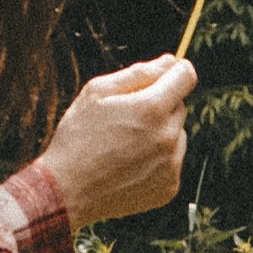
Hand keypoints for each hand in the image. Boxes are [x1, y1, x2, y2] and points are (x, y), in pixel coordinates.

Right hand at [39, 54, 195, 228]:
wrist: (67, 191)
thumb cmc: (78, 137)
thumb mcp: (97, 93)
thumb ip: (138, 73)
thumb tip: (170, 61)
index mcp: (151, 108)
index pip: (186, 76)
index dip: (174, 71)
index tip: (163, 76)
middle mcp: (168, 137)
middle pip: (180, 106)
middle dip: (159, 105)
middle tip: (126, 119)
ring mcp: (171, 165)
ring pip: (177, 135)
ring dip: (160, 133)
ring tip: (125, 145)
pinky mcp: (170, 186)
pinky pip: (172, 161)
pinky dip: (157, 160)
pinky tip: (129, 165)